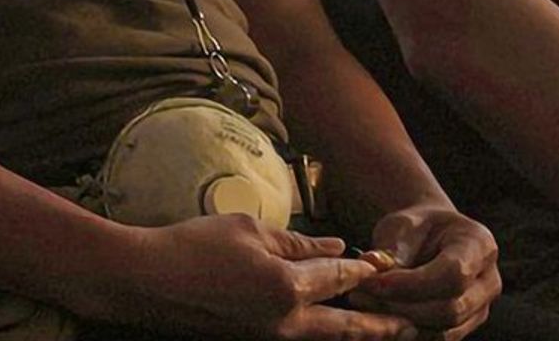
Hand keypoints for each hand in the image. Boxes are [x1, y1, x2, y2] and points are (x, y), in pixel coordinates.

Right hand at [104, 214, 415, 340]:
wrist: (144, 281)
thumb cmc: (190, 246)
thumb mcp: (246, 229)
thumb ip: (296, 241)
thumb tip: (335, 249)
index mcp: (286, 286)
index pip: (340, 278)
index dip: (365, 270)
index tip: (385, 265)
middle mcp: (285, 321)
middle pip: (348, 328)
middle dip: (384, 327)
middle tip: (414, 326)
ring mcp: (269, 337)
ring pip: (327, 339)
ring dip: (358, 335)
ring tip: (385, 333)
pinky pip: (300, 339)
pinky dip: (324, 333)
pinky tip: (333, 327)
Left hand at [355, 206, 499, 340]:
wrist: (431, 238)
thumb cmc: (416, 227)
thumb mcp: (403, 224)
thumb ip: (393, 246)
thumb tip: (371, 265)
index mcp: (480, 246)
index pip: (454, 274)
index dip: (412, 283)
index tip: (373, 281)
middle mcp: (489, 282)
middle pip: (451, 309)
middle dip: (402, 306)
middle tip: (360, 295)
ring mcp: (480, 308)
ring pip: (444, 330)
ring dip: (399, 321)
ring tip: (363, 303)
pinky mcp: (464, 326)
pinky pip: (436, 338)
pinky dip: (404, 330)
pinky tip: (376, 316)